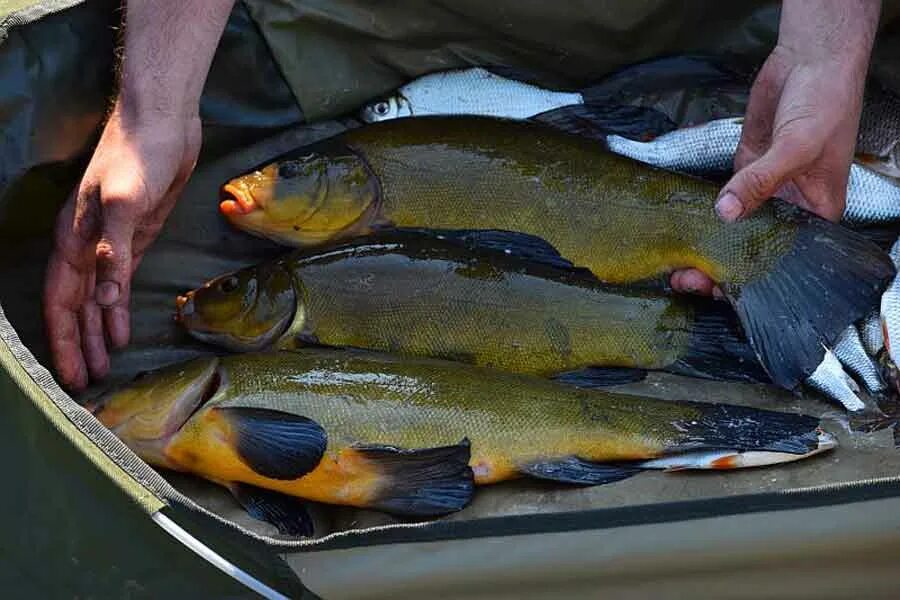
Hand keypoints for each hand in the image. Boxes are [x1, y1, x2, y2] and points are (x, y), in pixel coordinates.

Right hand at [44, 105, 200, 389]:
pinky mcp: (135, 238)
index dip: (64, 339)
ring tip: (104, 367)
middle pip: (76, 307)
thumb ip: (114, 249)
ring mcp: (111, 243)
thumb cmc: (139, 155)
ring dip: (98, 333)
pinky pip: (120, 283)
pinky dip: (118, 309)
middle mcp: (86, 246)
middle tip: (88, 384)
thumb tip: (105, 297)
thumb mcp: (124, 201)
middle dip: (79, 345)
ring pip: (97, 299)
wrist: (165, 122)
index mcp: (74, 239)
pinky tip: (122, 331)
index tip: (69, 375)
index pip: (62, 301)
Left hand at [671, 0, 879, 295]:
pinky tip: (680, 229)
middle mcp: (789, 207)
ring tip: (675, 265)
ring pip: (732, 228)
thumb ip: (760, 180)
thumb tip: (725, 212)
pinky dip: (702, 214)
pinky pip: (721, 198)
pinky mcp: (743, 170)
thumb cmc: (826, 102)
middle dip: (720, 268)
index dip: (754, 278)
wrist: (811, 60)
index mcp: (815, 212)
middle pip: (752, 249)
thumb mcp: (797, 147)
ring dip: (705, 245)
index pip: (783, 258)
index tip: (721, 291)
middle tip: (685, 279)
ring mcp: (764, 190)